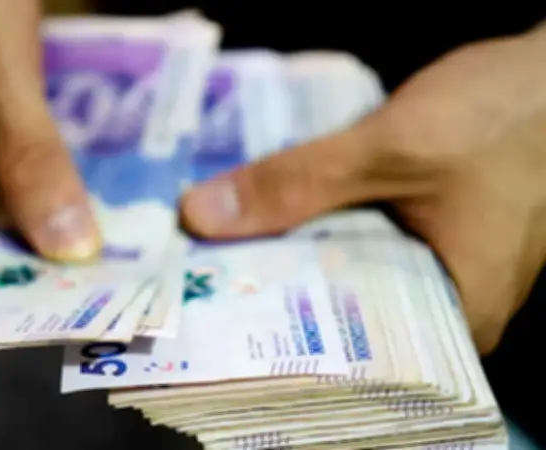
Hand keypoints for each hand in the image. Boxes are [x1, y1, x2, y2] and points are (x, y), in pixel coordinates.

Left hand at [181, 25, 545, 354]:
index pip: (344, 349)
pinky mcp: (436, 229)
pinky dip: (324, 224)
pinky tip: (277, 213)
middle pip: (340, 309)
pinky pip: (365, 239)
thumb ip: (299, 183)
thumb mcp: (392, 149)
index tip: (208, 309)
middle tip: (200, 274)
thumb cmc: (507, 116)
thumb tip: (199, 217)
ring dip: (294, 250)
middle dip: (272, 287)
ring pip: (350, 270)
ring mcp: (446, 265)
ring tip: (221, 247)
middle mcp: (452, 307)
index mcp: (456, 319)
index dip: (270, 328)